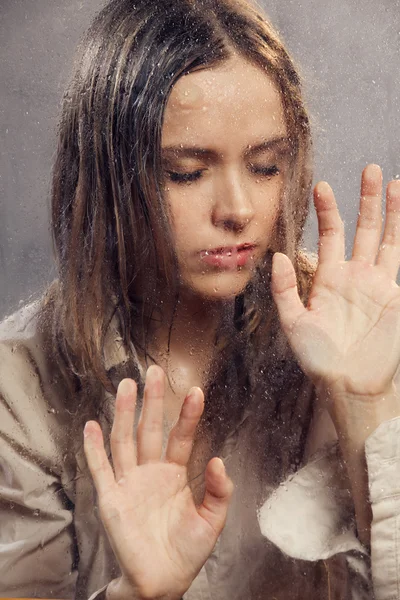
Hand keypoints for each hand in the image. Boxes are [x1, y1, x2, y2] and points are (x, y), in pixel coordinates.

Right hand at [83, 365, 232, 599]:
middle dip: (153, 402)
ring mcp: (129, 483)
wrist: (162, 582)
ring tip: (127, 386)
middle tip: (155, 372)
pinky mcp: (111, 499)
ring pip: (125, 441)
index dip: (188, 415)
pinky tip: (92, 426)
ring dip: (125, 414)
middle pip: (150, 430)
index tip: (196, 391)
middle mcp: (151, 472)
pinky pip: (101, 469)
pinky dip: (94, 448)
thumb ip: (219, 491)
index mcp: (175, 474)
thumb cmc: (186, 551)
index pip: (181, 437)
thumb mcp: (212, 521)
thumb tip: (220, 460)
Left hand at [271, 165, 399, 422]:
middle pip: (363, 229)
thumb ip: (285, 290)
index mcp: (329, 278)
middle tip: (368, 169)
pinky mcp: (395, 296)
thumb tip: (277, 255)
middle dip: (365, 200)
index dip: (327, 211)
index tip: (321, 186)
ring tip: (392, 182)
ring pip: (387, 239)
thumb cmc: (318, 358)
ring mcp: (378, 284)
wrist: (348, 384)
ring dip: (391, 212)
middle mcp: (355, 275)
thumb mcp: (293, 323)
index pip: (330, 235)